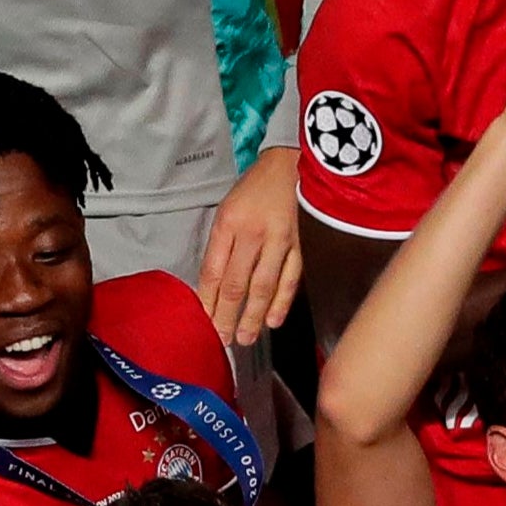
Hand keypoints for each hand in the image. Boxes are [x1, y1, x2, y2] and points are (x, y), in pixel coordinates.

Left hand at [198, 147, 302, 347]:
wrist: (293, 166)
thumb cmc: (256, 190)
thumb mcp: (228, 210)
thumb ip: (221, 245)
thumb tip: (214, 286)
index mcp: (229, 224)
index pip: (213, 270)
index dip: (207, 299)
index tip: (204, 320)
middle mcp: (253, 234)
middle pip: (237, 284)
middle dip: (228, 315)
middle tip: (223, 339)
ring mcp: (280, 241)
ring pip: (264, 286)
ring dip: (254, 316)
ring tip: (246, 337)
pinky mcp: (302, 245)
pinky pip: (291, 279)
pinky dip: (282, 302)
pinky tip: (274, 320)